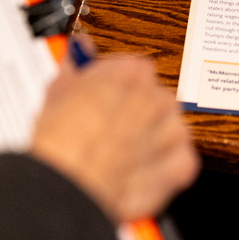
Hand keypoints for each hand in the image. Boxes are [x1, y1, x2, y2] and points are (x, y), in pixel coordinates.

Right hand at [30, 46, 198, 223]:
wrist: (68, 187)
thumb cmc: (60, 142)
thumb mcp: (57, 92)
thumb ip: (75, 67)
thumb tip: (78, 52)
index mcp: (131, 73)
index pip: (134, 70)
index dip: (117, 88)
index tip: (105, 98)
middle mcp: (157, 97)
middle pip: (155, 100)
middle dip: (137, 115)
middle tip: (109, 133)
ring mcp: (174, 130)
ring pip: (170, 129)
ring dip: (153, 141)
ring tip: (123, 158)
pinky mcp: (181, 165)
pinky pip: (181, 162)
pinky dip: (165, 169)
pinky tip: (140, 174)